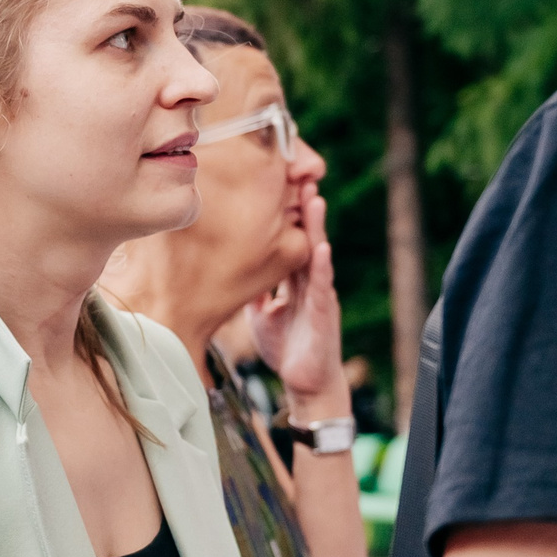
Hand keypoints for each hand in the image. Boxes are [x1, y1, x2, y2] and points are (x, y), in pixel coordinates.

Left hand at [244, 185, 348, 413]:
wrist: (306, 383)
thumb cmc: (287, 346)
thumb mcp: (260, 311)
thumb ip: (254, 288)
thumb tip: (230, 266)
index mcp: (296, 278)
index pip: (292, 237)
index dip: (286, 212)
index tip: (277, 183)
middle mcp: (310, 280)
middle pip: (306, 236)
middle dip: (303, 206)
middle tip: (299, 172)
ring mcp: (320, 295)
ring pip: (318, 253)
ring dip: (316, 226)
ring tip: (313, 197)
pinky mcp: (325, 314)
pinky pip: (324, 287)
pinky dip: (323, 267)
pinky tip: (322, 248)